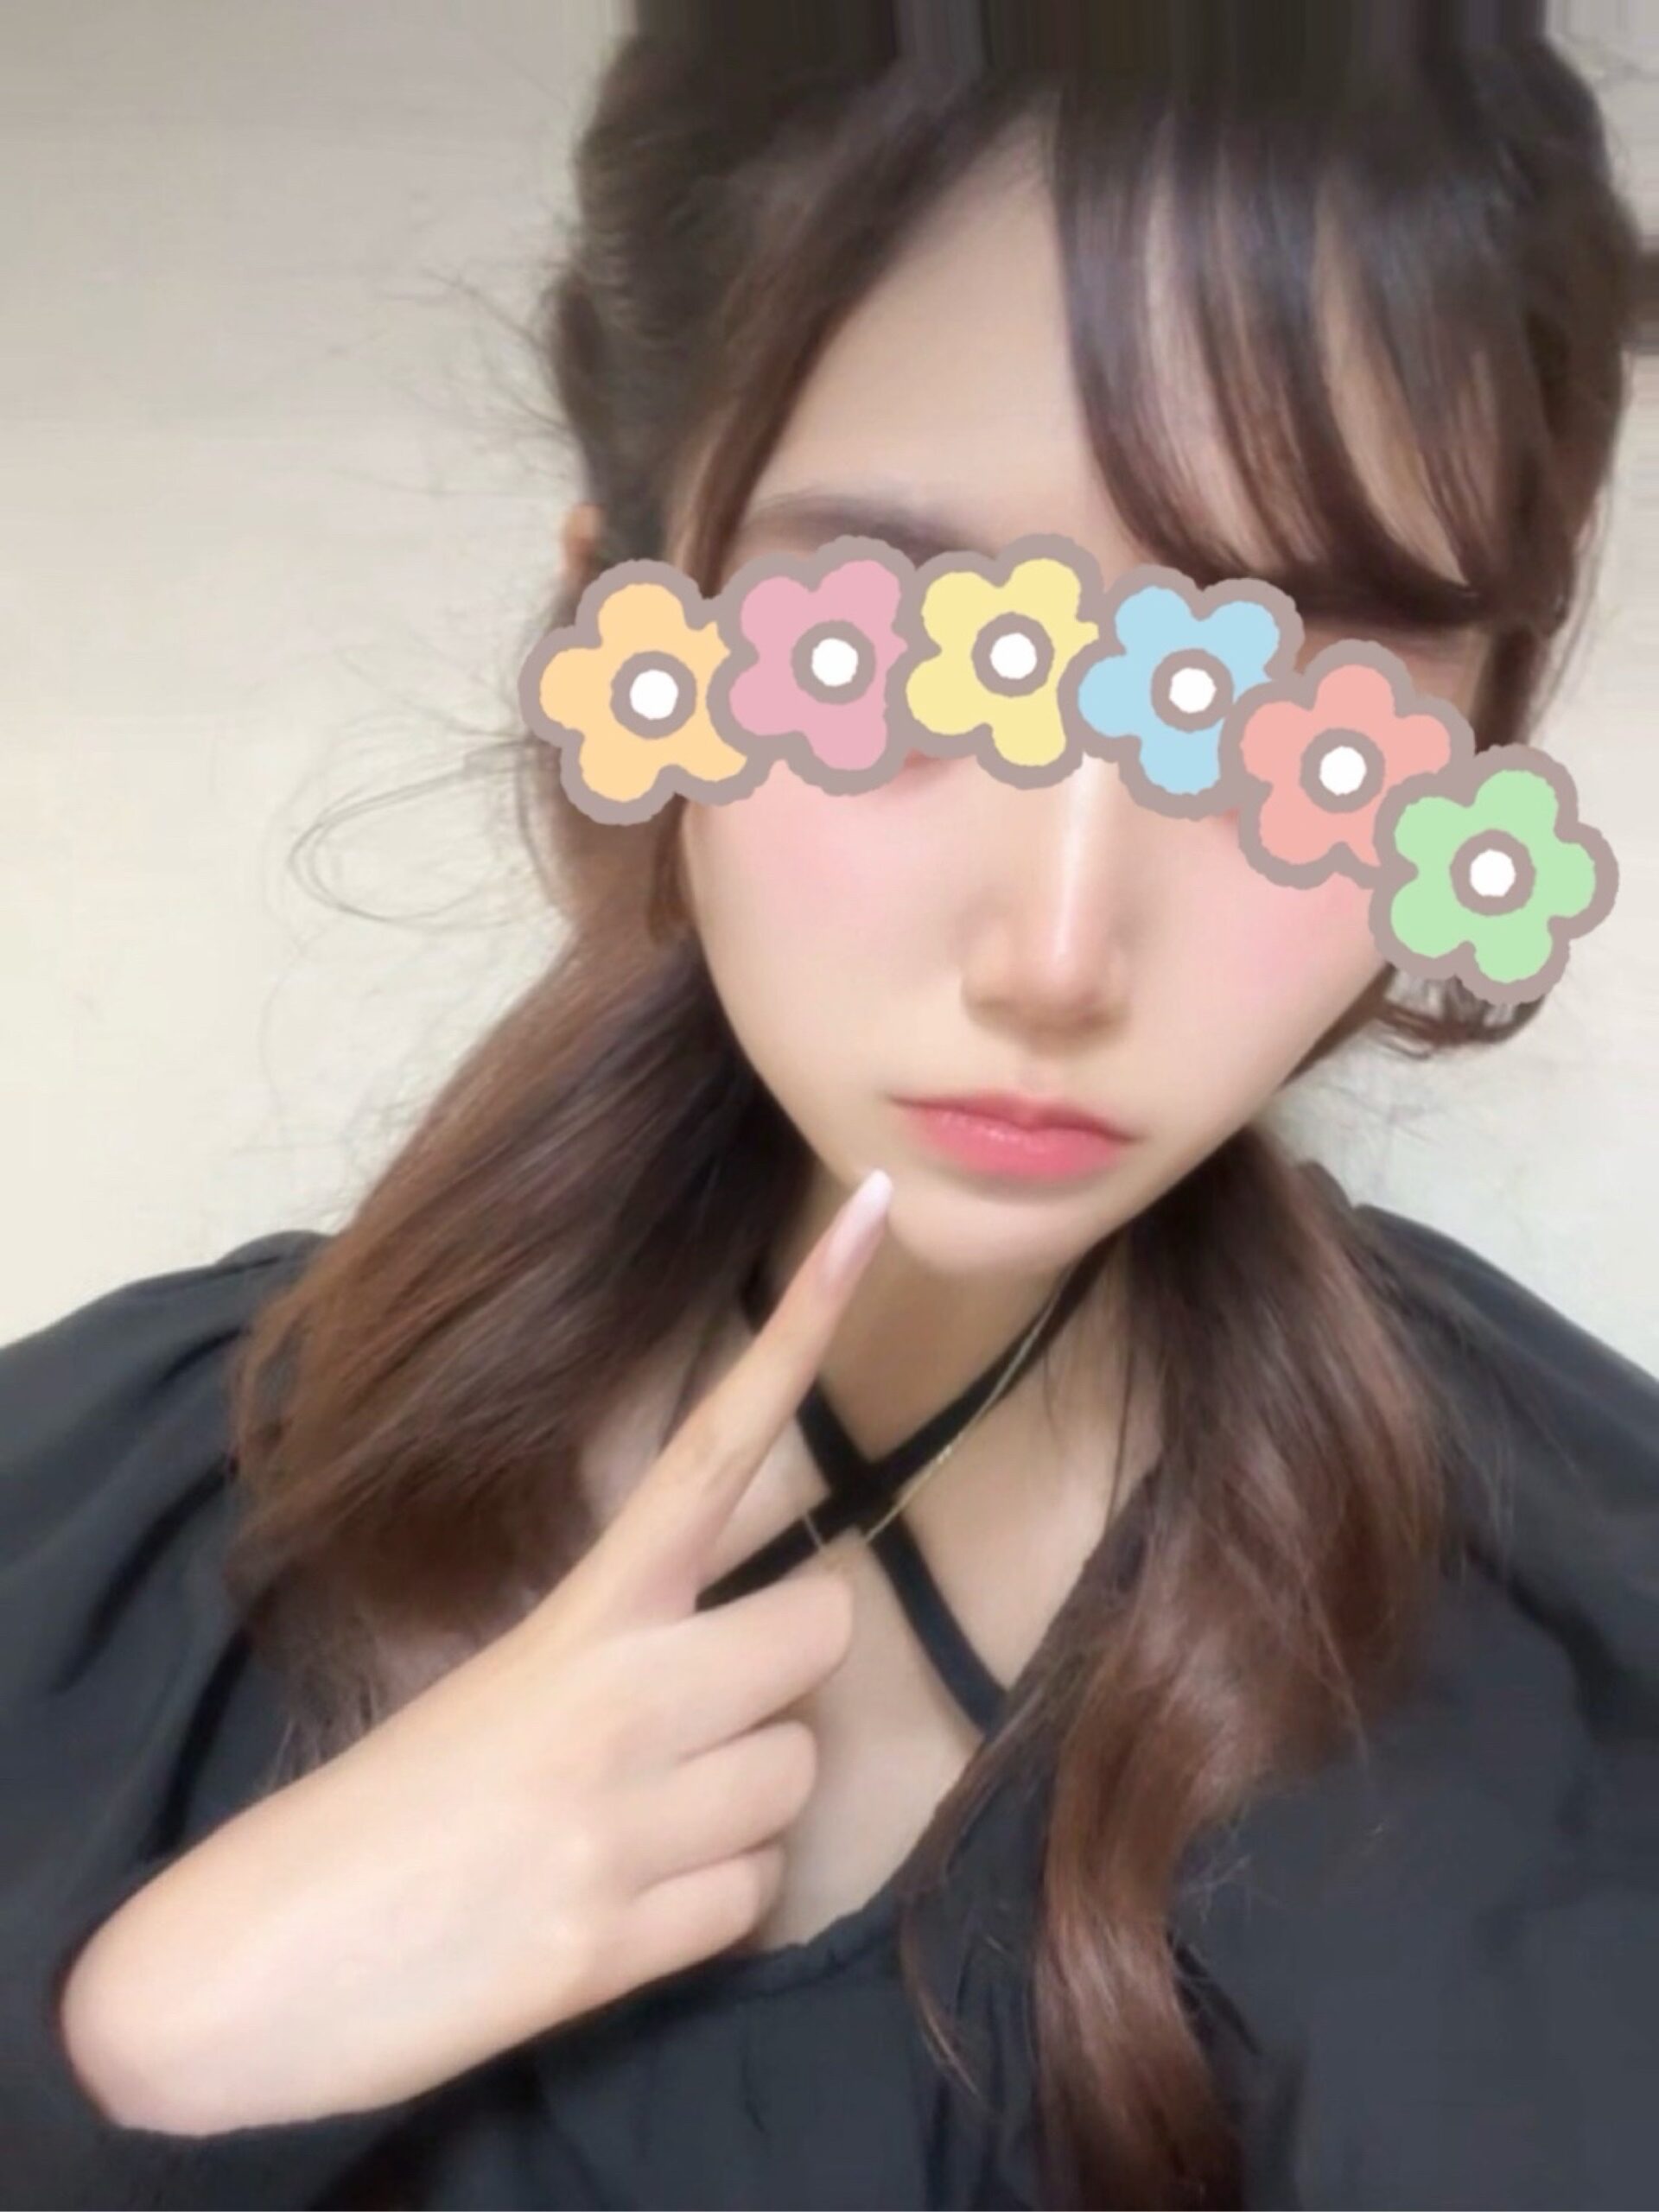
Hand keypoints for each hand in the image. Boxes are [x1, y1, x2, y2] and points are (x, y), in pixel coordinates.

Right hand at [59, 1172, 895, 2132]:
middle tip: (690, 1722)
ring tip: (632, 1831)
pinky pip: (756, 1895)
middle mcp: (617, 1697)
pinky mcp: (622, 1943)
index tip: (878, 1213)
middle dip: (781, 1676)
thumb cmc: (379, 1812)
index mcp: (574, 1616)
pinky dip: (707, 1905)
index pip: (715, 1444)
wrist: (246, 1974)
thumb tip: (752, 1668)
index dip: (803, 1329)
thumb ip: (621, 1656)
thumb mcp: (495, 1692)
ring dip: (741, 1806)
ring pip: (801, 1777)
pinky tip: (615, 1908)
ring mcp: (624, 1819)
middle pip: (823, 1625)